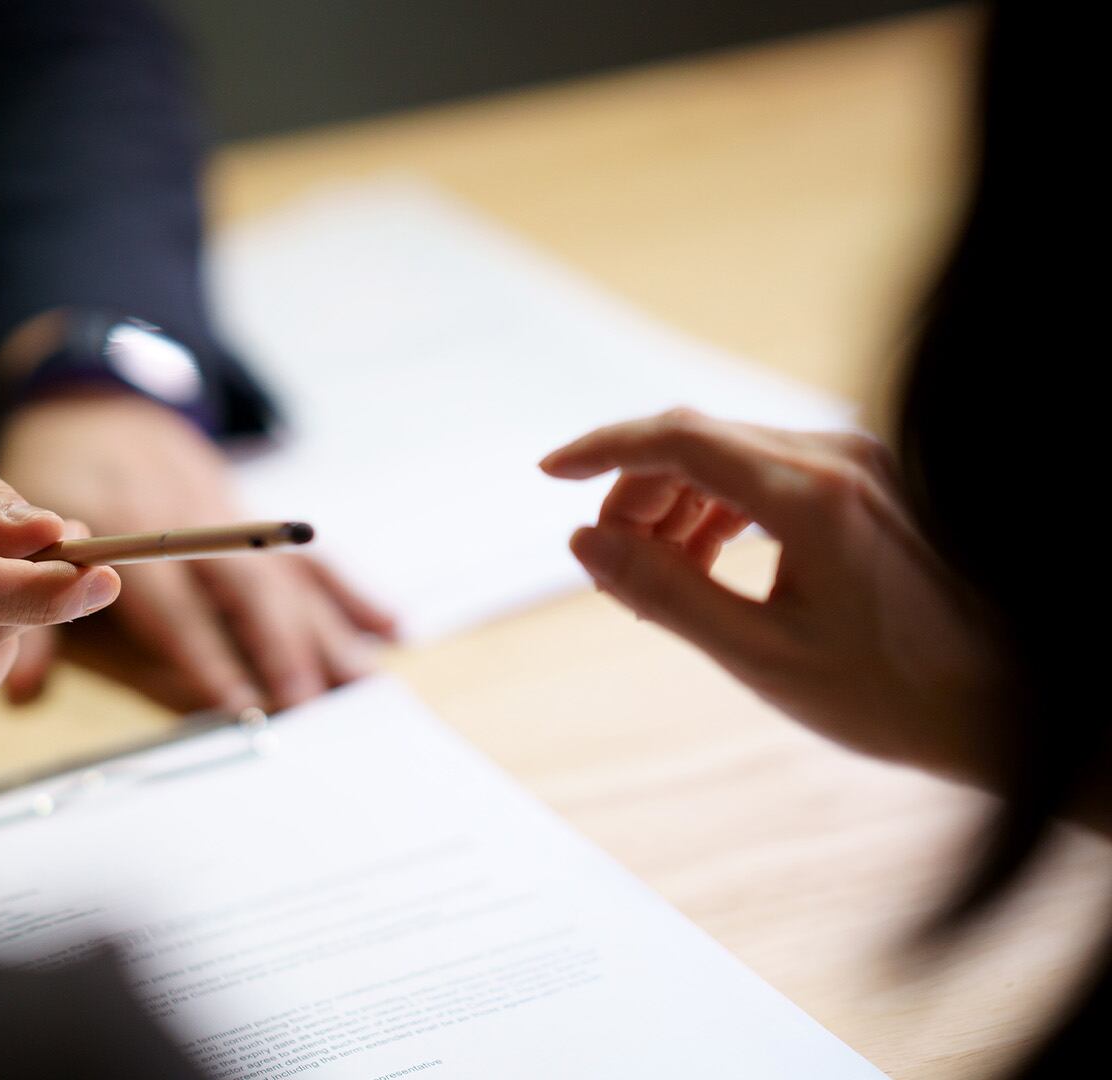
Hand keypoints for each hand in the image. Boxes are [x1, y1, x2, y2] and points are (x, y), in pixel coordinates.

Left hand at [0, 392, 395, 713]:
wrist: (90, 400)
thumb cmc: (51, 483)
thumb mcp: (15, 541)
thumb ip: (27, 619)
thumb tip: (19, 696)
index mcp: (125, 525)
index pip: (173, 603)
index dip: (204, 655)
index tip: (234, 705)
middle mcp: (187, 517)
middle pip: (244, 590)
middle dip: (278, 650)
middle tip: (306, 706)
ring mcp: (228, 512)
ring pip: (285, 576)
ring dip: (326, 631)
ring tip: (361, 685)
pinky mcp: (251, 510)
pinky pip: (305, 557)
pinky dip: (350, 592)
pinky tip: (389, 627)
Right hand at [540, 408, 1004, 783]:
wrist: (1005, 708)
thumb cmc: (894, 694)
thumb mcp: (760, 656)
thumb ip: (663, 592)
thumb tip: (584, 542)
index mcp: (812, 494)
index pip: (679, 438)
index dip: (603, 449)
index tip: (548, 473)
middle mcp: (839, 457)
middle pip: (699, 441)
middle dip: (635, 494)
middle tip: (608, 569)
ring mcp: (860, 464)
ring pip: (730, 454)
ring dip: (675, 505)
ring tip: (653, 579)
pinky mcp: (870, 482)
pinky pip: (768, 471)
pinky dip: (719, 508)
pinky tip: (704, 564)